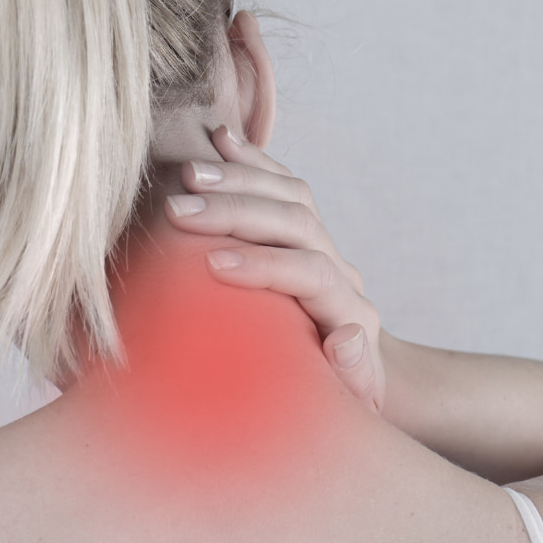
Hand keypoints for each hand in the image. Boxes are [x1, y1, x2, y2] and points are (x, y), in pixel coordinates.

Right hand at [164, 126, 384, 412]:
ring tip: (186, 173)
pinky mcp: (305, 233)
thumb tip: (345, 333)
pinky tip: (220, 140)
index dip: (265, 264)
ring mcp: (323, 246)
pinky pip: (282, 185)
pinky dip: (252, 161)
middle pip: (297, 222)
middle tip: (180, 211)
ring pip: (290, 194)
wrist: (363, 373)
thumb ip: (353, 373)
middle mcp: (339, 269)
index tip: (213, 264)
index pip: (310, 272)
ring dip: (239, 177)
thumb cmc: (343, 399)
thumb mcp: (353, 402)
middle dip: (238, 212)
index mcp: (349, 311)